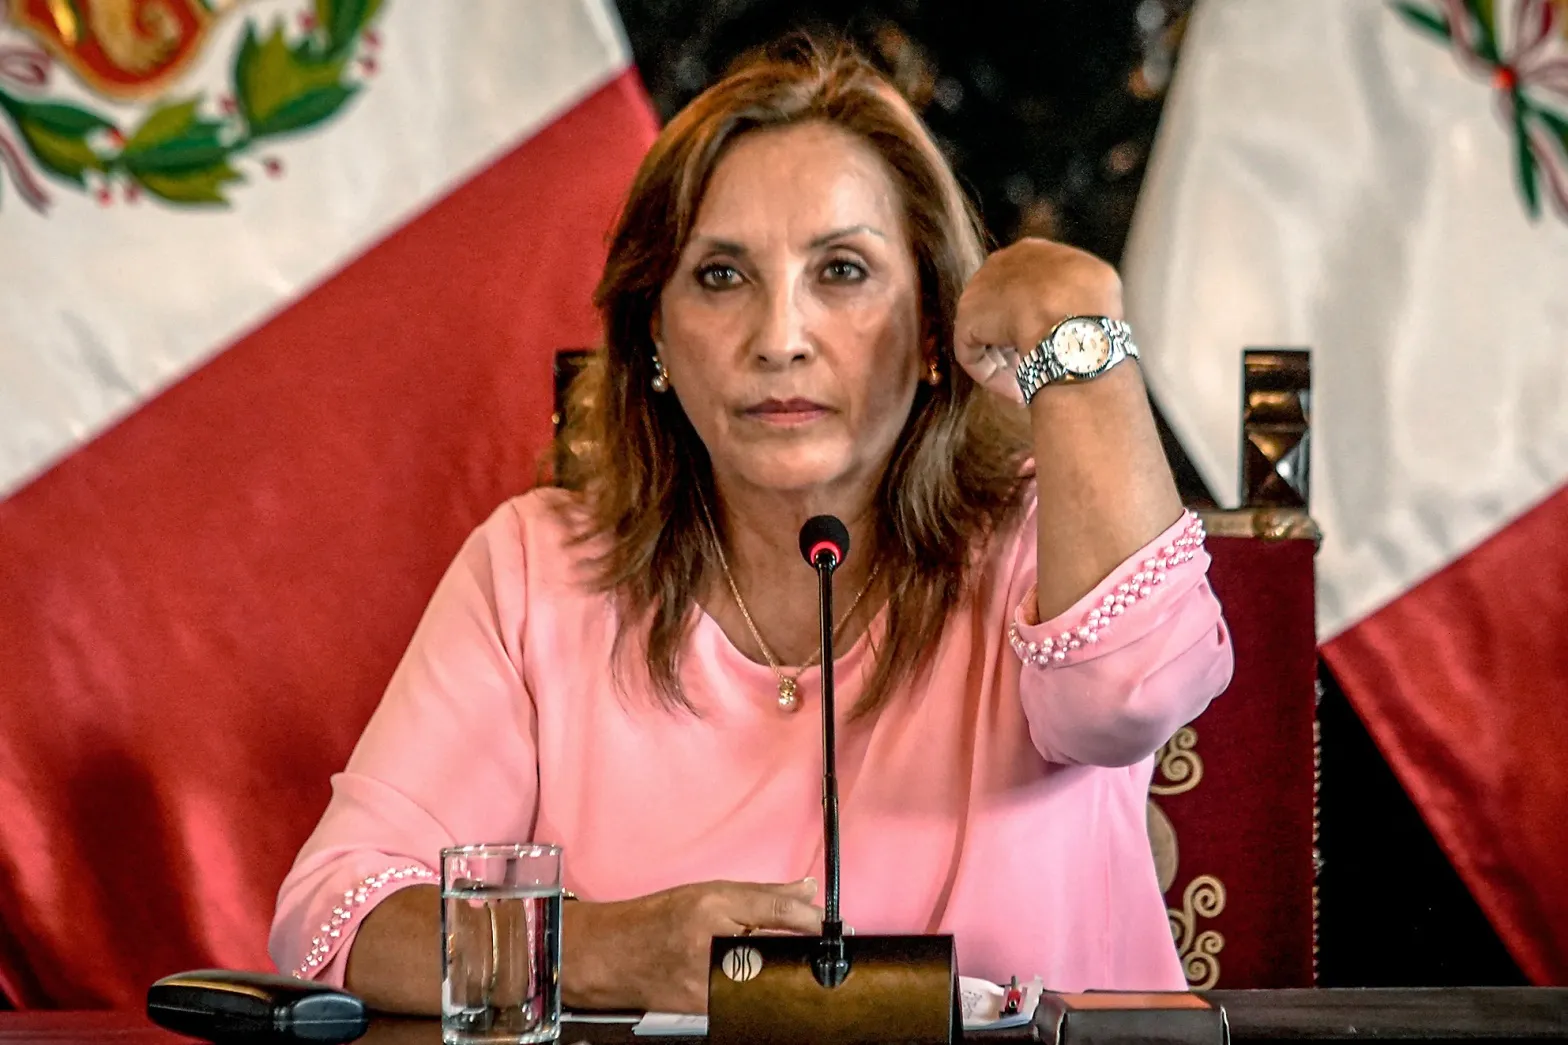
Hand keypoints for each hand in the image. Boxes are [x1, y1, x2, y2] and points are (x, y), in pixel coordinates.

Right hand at [562, 878, 821, 1014]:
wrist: (611, 958)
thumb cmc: (657, 921)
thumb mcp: (709, 893)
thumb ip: (764, 895)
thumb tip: (808, 891)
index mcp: (713, 909)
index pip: (778, 914)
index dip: (813, 922)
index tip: (836, 926)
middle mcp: (712, 948)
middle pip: (779, 955)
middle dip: (800, 952)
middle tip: (812, 949)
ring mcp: (710, 987)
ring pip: (767, 982)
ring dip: (779, 973)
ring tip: (770, 962)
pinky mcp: (708, 1013)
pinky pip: (749, 1000)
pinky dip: (758, 990)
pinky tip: (749, 980)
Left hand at [952, 238, 1123, 402]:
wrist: (1070, 311)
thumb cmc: (1091, 298)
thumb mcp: (1096, 281)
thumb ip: (1078, 291)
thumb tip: (1077, 310)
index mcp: (1030, 252)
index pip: (1026, 285)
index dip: (1037, 315)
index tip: (1050, 338)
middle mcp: (999, 265)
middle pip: (1003, 309)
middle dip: (1016, 338)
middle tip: (1033, 364)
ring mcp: (978, 293)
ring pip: (988, 335)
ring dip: (1005, 363)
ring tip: (1025, 385)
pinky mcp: (966, 322)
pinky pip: (976, 356)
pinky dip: (993, 377)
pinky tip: (1015, 391)